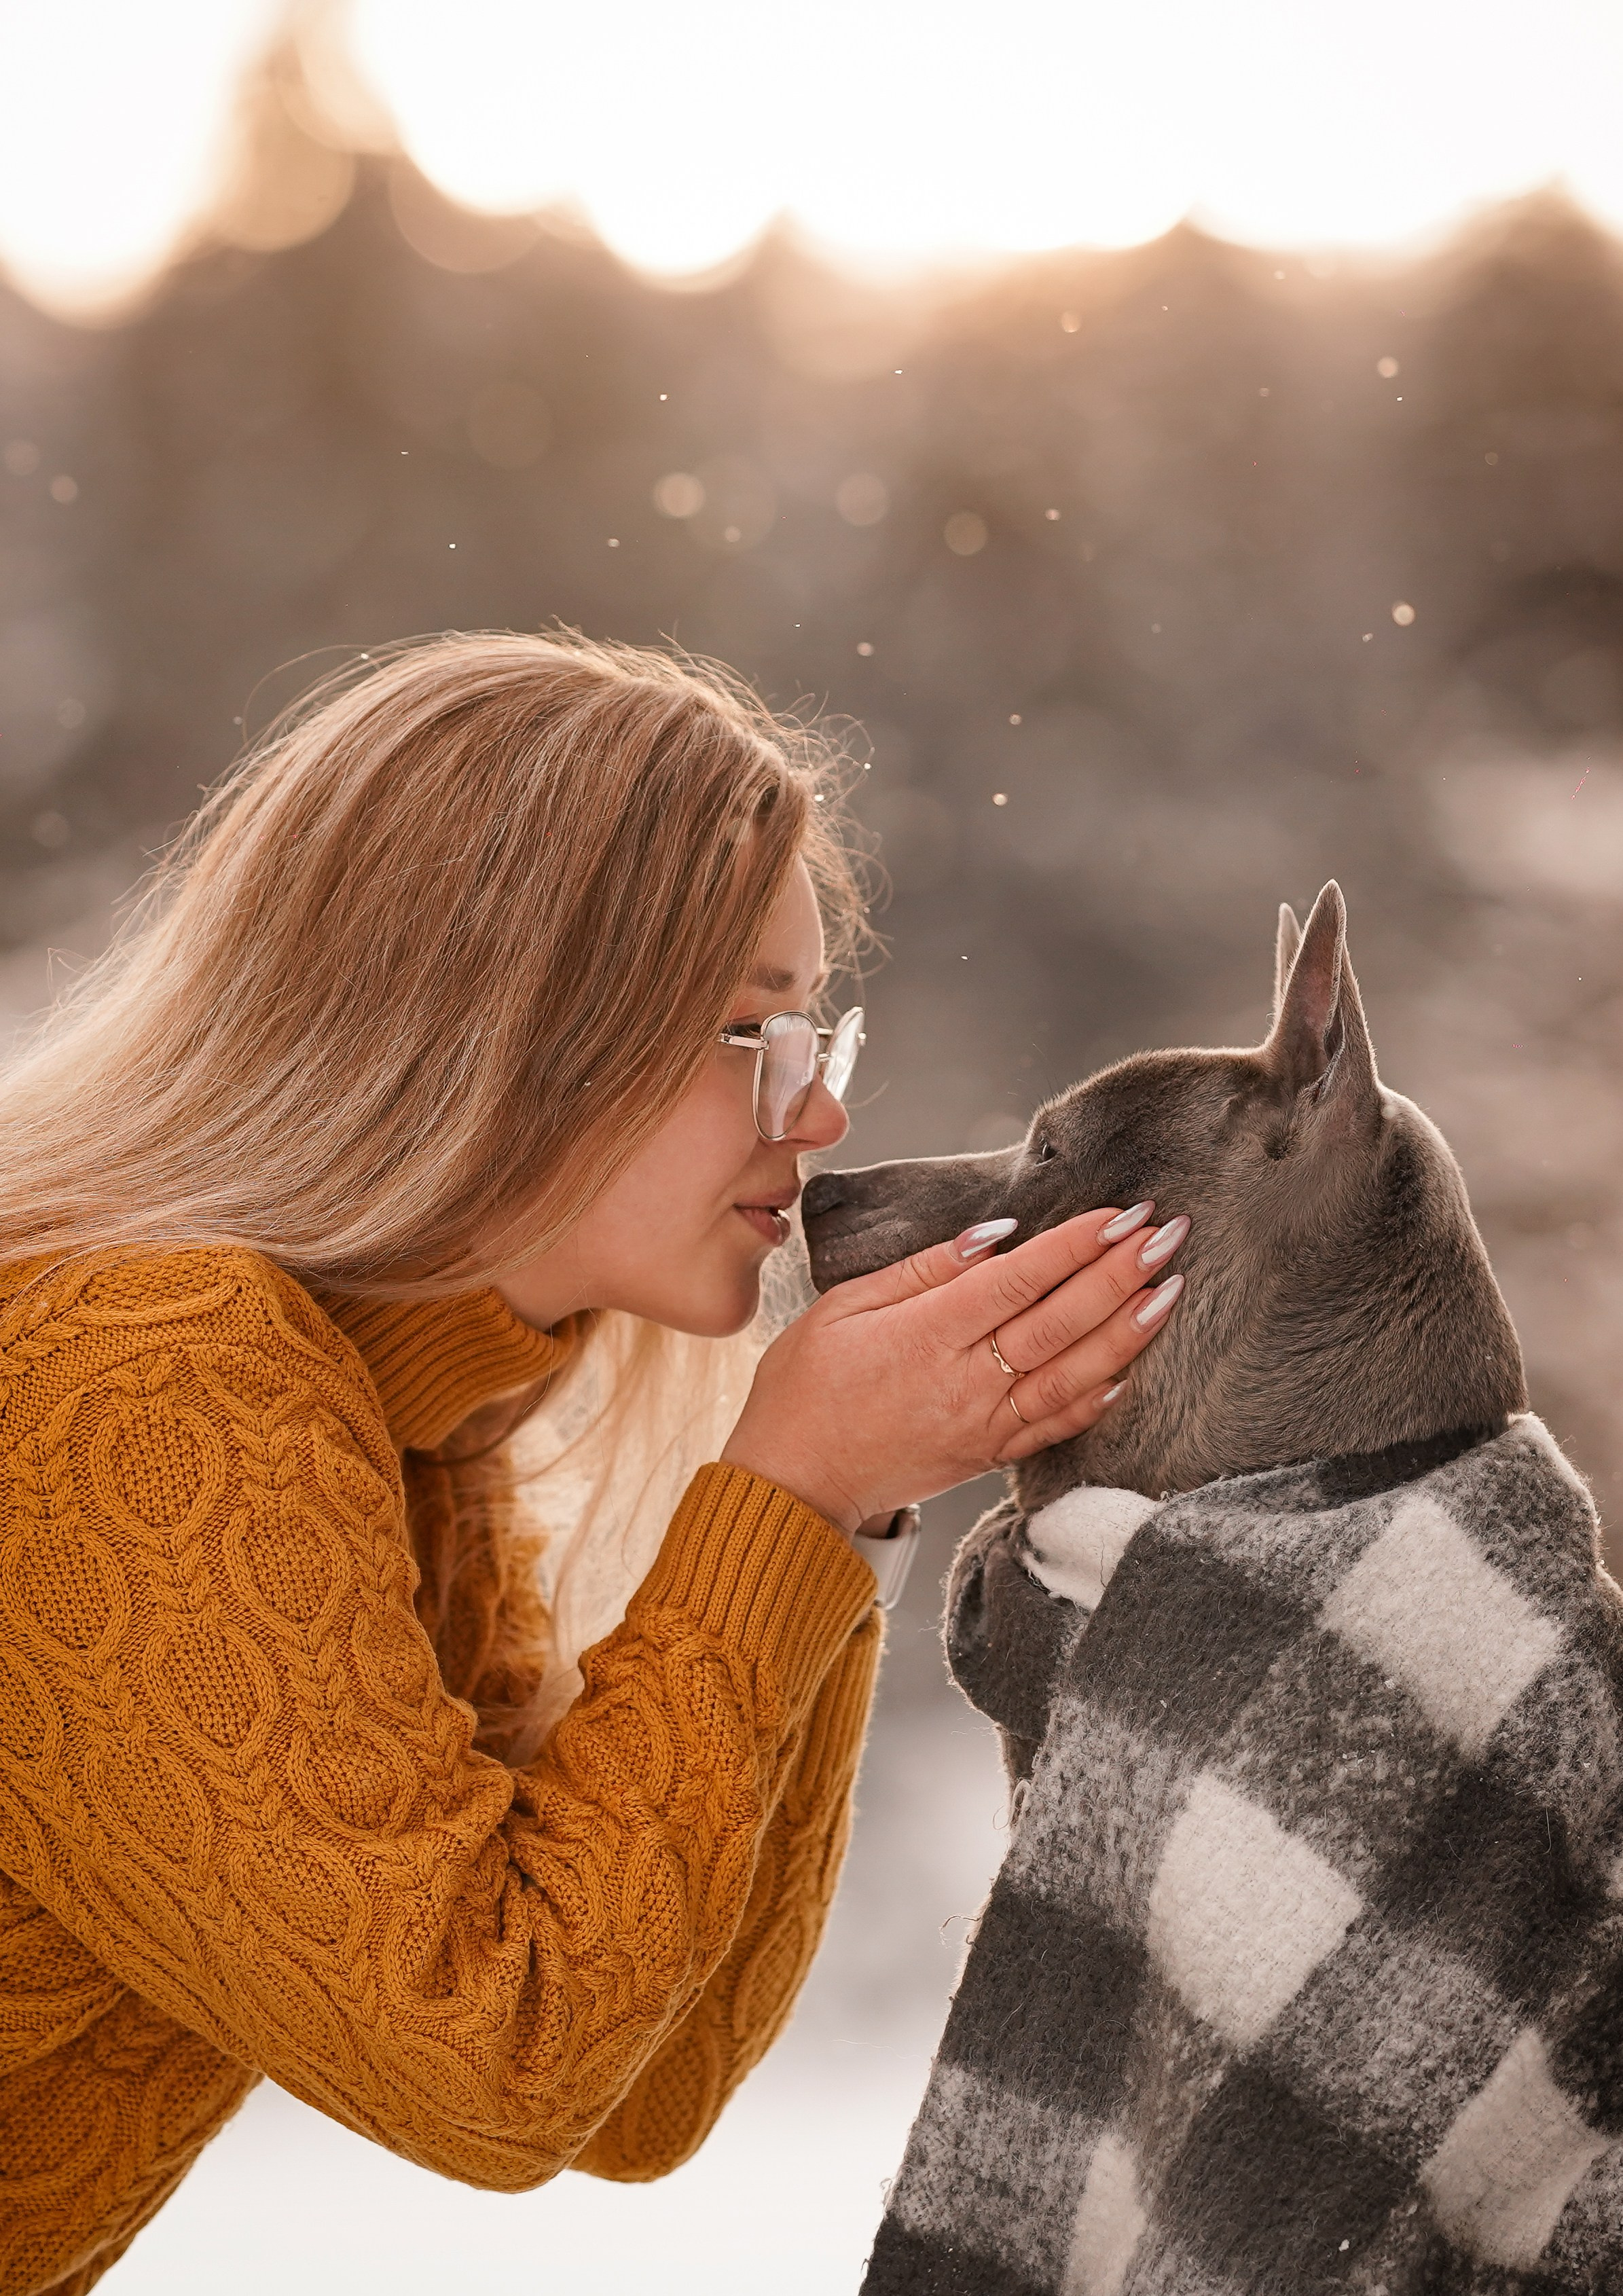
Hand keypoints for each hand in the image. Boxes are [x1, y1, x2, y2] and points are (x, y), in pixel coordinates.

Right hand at [720, 1205, 1185, 1532]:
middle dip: (1119, 1275)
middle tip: (1168, 1235)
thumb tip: (992, 1238)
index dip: (1074, 1245)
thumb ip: (920, 1270)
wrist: (791, 1485)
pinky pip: (1054, 1427)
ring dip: (1127, 1332)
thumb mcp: (841, 1309)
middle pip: (1059, 1322)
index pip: (1018, 1279)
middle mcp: (964, 1381)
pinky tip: (1130, 1370)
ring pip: (1072, 1374)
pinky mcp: (987, 1456)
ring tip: (1171, 1291)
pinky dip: (1096, 1399)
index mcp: (925, 1335)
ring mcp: (982, 1424)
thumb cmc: (803, 1389)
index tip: (1120, 1213)